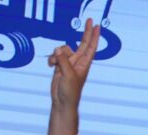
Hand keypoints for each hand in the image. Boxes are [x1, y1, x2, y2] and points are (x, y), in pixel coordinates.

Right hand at [45, 19, 100, 134]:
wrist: (62, 101)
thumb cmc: (70, 91)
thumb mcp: (68, 75)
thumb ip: (63, 60)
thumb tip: (58, 49)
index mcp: (84, 64)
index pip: (91, 47)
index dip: (94, 36)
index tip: (97, 26)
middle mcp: (78, 62)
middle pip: (82, 43)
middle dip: (85, 32)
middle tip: (89, 20)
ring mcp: (69, 63)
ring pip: (63, 49)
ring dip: (57, 54)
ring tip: (54, 64)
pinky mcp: (60, 66)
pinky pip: (55, 56)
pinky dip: (51, 59)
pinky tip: (50, 65)